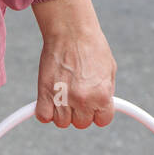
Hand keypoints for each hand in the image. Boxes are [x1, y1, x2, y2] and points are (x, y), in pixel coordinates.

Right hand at [31, 0, 115, 127]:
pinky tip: (49, 100)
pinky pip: (43, 117)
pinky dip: (45, 112)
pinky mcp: (45, 93)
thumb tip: (103, 105)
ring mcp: (62, 98)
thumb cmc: (92, 46)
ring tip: (63, 95)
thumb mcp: (109, 70)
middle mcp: (83, 100)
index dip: (97, 114)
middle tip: (76, 96)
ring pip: (61, 122)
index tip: (92, 107)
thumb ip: (106, 92)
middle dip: (79, 112)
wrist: (71, 31)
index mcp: (102, 96)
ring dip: (62, 112)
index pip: (102, 121)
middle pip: (81, 123)